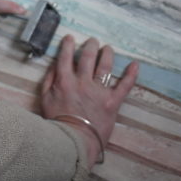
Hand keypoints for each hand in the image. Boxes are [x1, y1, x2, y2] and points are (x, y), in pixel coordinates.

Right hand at [41, 35, 137, 167]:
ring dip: (107, 54)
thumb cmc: (57, 122)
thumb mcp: (45, 99)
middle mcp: (82, 82)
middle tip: (92, 41)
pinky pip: (124, 86)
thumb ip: (49, 80)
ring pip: (105, 66)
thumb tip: (54, 66)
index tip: (70, 38)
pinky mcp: (112, 102)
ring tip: (108, 48)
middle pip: (88, 58)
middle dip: (90, 46)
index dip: (68, 45)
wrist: (72, 142)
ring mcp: (99, 91)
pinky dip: (131, 75)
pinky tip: (135, 65)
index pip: (66, 57)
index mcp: (65, 81)